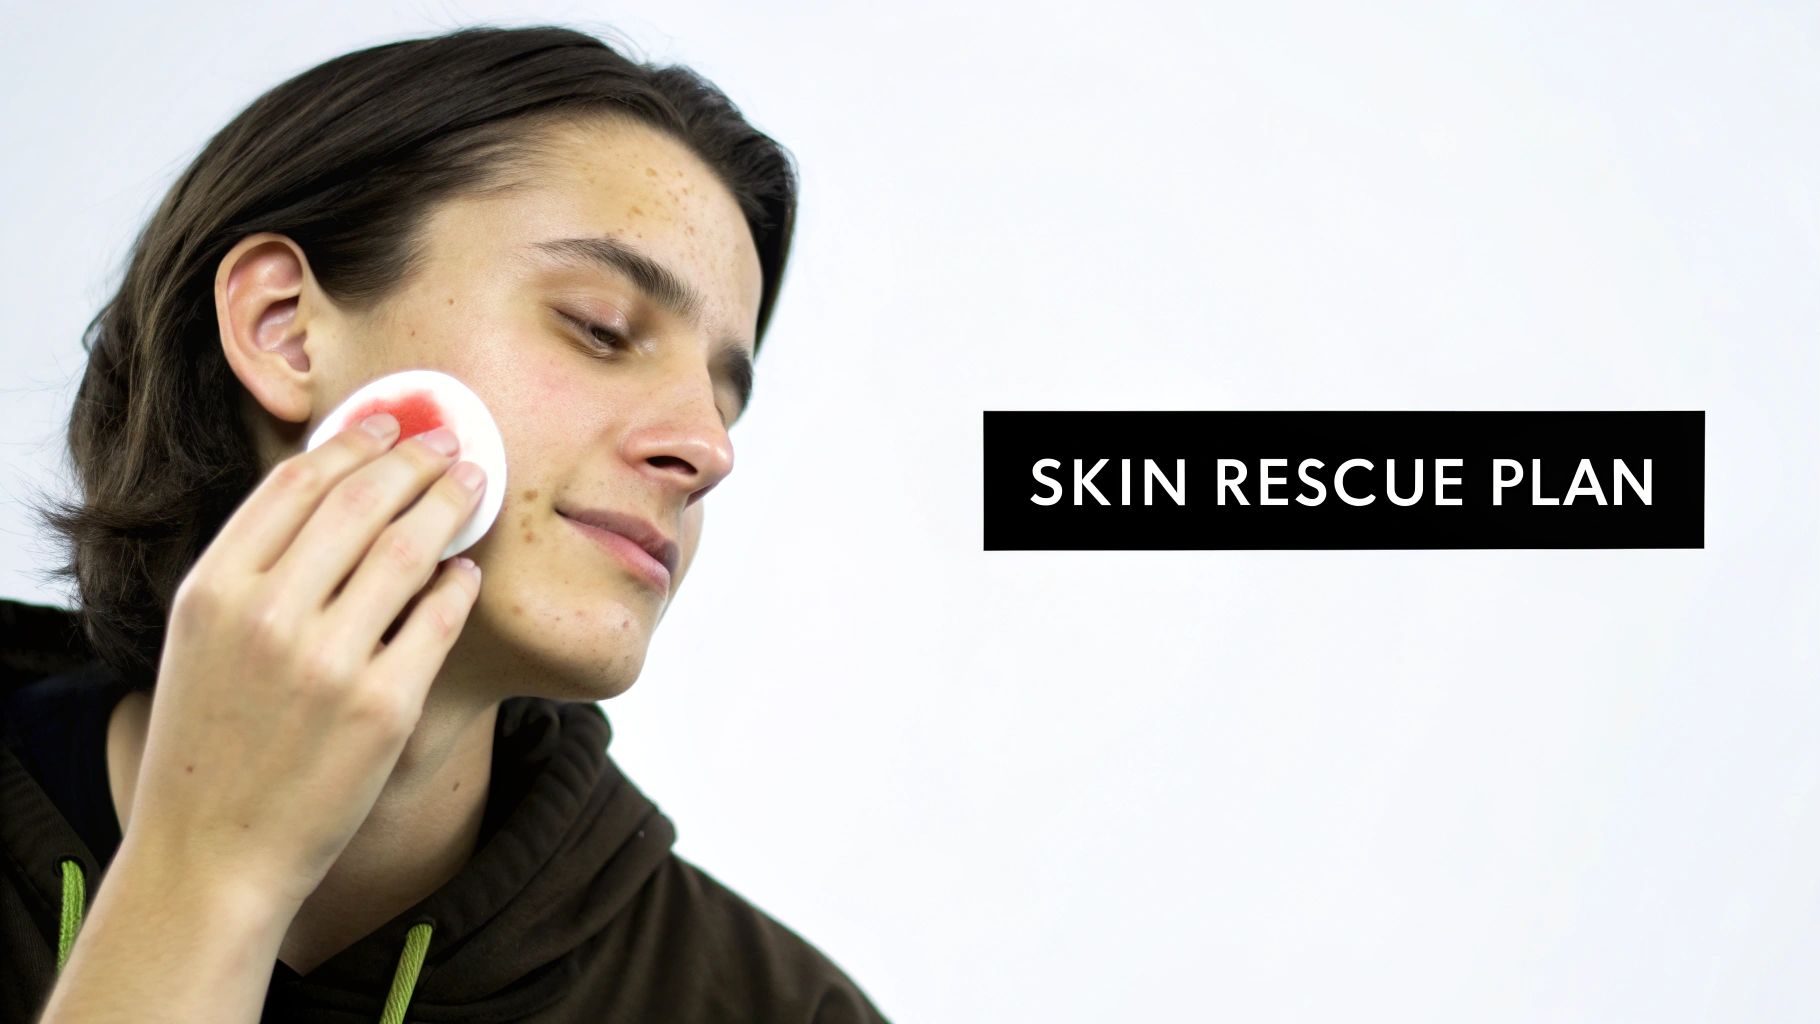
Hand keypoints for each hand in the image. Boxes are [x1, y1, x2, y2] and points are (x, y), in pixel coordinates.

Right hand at [122, 412, 485, 909]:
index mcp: (214, 590)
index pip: (296, 482)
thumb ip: (254, 569)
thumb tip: (332, 490)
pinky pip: (439, 618)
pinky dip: (459, 581)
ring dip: (450, 504)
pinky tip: (466, 570)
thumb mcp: (202, 640)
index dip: (353, 441)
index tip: (388, 423)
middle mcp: (268, 616)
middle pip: (362, 501)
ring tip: (474, 486)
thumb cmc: (210, 743)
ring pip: (410, 549)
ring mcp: (329, 661)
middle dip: (416, 458)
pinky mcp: (384, 705)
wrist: (212, 852)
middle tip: (450, 443)